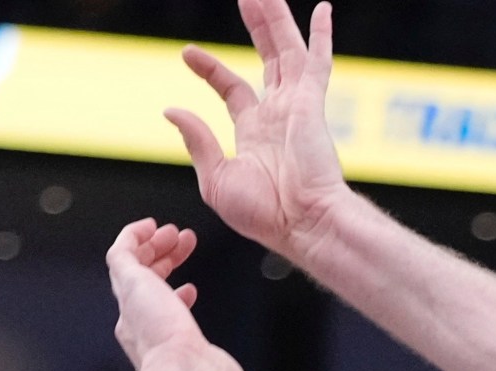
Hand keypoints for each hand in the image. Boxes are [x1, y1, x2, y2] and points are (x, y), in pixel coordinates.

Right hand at [108, 219, 247, 370]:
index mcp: (154, 349)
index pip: (158, 316)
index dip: (173, 298)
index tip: (191, 290)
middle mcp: (136, 325)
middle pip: (144, 285)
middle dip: (164, 262)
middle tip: (184, 245)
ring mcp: (131, 303)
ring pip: (132, 266)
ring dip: (153, 245)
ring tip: (174, 233)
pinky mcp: (129, 283)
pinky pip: (121, 251)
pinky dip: (133, 235)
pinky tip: (150, 225)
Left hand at [167, 0, 350, 261]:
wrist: (302, 224)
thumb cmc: (265, 215)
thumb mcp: (215, 179)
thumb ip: (198, 141)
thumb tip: (172, 110)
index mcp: (256, 133)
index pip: (234, 89)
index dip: (211, 69)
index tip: (188, 53)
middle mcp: (280, 115)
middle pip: (267, 59)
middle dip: (256, 28)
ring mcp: (298, 107)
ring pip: (287, 51)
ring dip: (276, 20)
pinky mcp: (313, 104)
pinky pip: (318, 62)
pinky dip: (321, 35)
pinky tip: (323, 8)